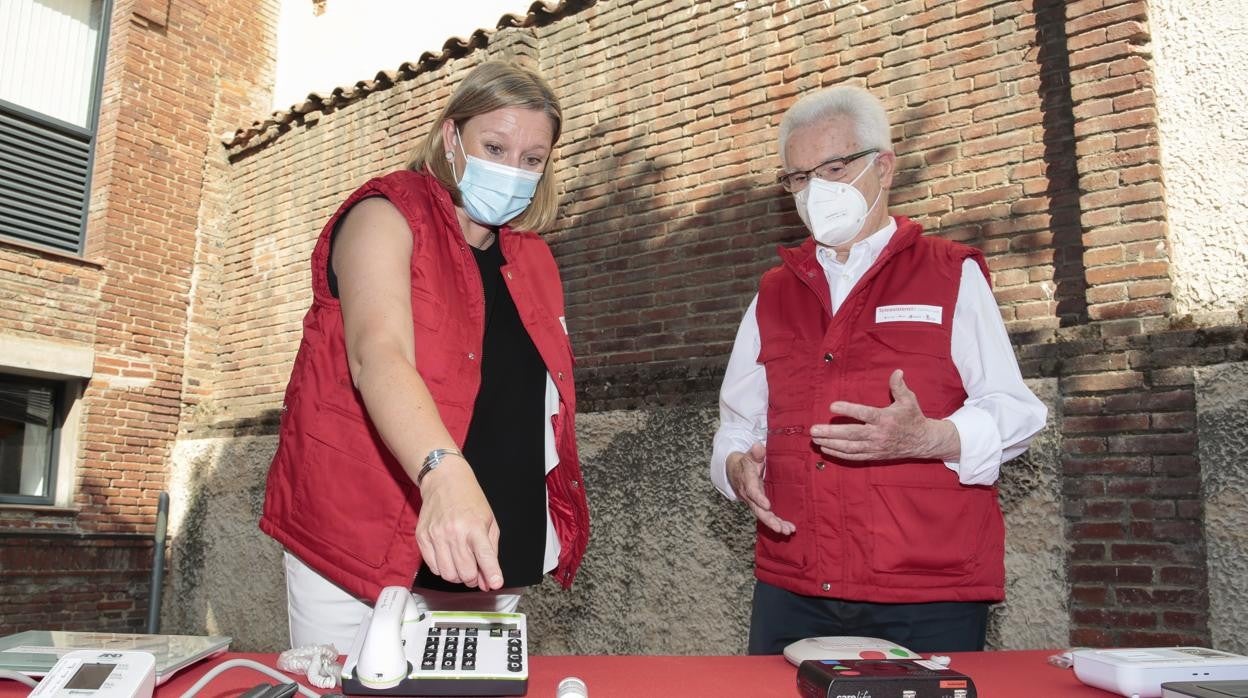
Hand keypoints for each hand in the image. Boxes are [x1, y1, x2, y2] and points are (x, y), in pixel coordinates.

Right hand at [415, 457, 502, 590]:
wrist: (444, 481)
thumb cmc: (469, 500)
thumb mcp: (489, 520)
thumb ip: (491, 551)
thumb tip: (489, 579)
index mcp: (475, 527)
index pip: (485, 557)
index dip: (492, 574)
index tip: (496, 583)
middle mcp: (455, 532)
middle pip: (465, 572)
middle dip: (473, 578)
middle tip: (475, 572)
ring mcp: (436, 535)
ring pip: (448, 574)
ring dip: (458, 576)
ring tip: (462, 565)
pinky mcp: (422, 538)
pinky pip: (433, 567)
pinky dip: (443, 569)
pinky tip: (448, 558)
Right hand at [726, 442, 794, 534]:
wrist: (735, 471)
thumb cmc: (746, 462)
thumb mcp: (749, 455)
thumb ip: (755, 453)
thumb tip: (758, 447)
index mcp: (748, 482)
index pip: (752, 492)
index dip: (759, 499)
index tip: (767, 506)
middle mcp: (750, 496)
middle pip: (758, 510)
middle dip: (769, 520)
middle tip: (780, 528)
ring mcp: (754, 503)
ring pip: (763, 516)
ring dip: (775, 524)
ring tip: (788, 531)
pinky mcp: (759, 506)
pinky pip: (767, 516)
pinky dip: (777, 523)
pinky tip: (788, 529)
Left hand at [810, 369, 957, 460]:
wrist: (923, 441)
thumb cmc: (913, 417)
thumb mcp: (908, 400)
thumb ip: (899, 386)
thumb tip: (897, 371)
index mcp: (885, 418)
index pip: (864, 414)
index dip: (848, 410)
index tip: (832, 406)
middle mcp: (879, 434)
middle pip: (852, 434)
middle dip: (831, 432)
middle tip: (814, 429)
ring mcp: (875, 447)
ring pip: (850, 447)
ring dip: (831, 443)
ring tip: (815, 438)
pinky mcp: (874, 455)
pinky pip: (854, 456)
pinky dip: (839, 454)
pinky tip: (825, 449)